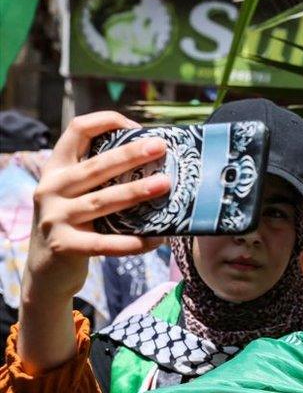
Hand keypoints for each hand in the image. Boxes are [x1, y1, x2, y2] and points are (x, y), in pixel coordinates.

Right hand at [19, 112, 170, 371]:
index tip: (135, 126)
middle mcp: (51, 188)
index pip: (76, 131)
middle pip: (95, 166)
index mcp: (57, 168)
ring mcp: (54, 217)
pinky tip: (156, 239)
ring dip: (135, 192)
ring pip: (102, 201)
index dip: (105, 122)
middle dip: (130, 155)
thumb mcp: (77, 194)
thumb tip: (154, 159)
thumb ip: (100, 177)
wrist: (46, 270)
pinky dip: (132, 242)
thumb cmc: (75, 223)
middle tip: (160, 147)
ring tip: (165, 184)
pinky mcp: (64, 245)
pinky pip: (104, 243)